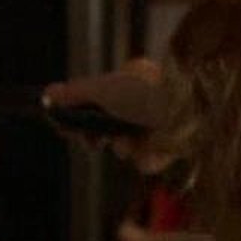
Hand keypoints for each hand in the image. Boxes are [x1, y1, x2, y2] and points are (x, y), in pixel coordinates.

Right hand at [44, 57, 176, 173]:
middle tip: (96, 141)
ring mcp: (162, 124)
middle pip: (110, 128)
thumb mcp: (104, 89)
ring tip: (132, 140)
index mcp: (132, 80)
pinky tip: (154, 148)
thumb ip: (75, 94)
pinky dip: (150, 157)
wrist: (193, 108)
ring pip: (129, 147)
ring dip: (125, 148)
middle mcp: (146, 101)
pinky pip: (152, 159)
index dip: (80, 119)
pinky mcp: (176, 146)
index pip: (97, 103)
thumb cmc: (148, 92)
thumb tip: (48, 94)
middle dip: (102, 136)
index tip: (68, 130)